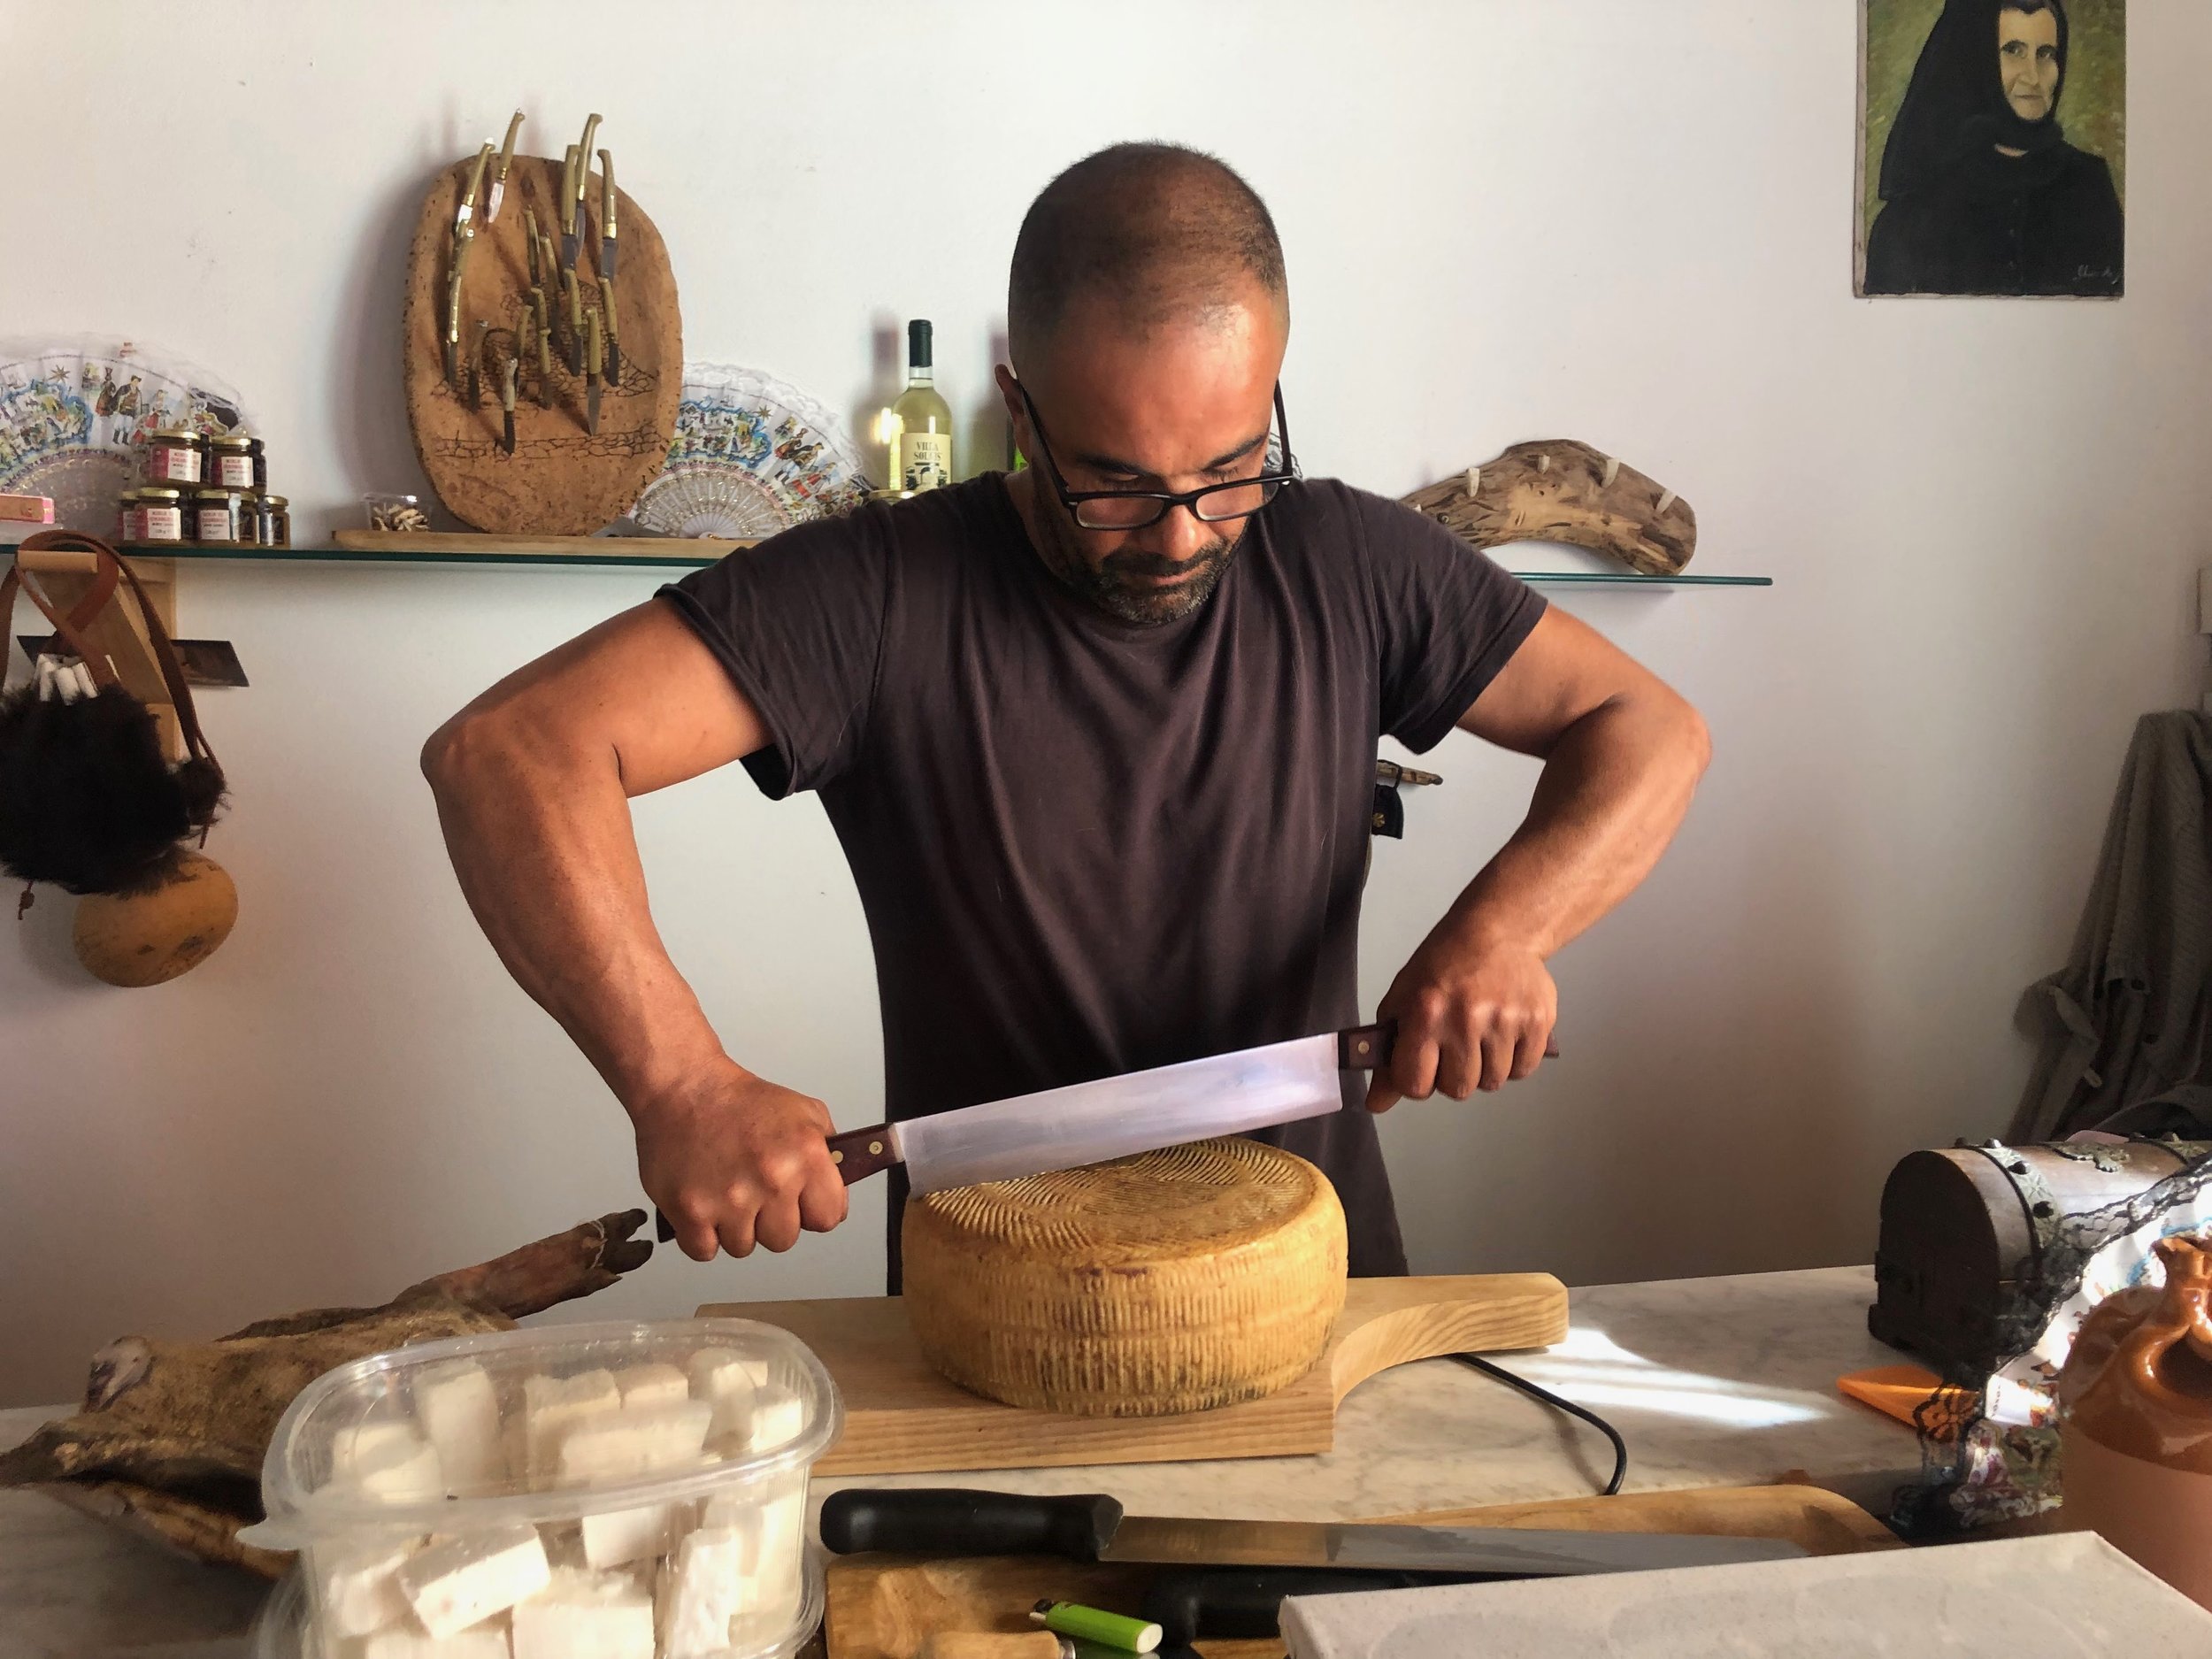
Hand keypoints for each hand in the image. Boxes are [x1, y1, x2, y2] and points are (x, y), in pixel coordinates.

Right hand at [633, 1058, 849, 1258]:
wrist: (684, 1088)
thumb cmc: (741, 1101)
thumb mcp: (805, 1113)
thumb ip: (829, 1155)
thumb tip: (836, 1198)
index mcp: (805, 1155)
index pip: (828, 1218)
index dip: (812, 1212)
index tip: (800, 1204)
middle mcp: (772, 1180)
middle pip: (783, 1240)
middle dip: (770, 1221)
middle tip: (754, 1192)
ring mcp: (730, 1200)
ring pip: (743, 1247)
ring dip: (734, 1227)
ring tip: (725, 1192)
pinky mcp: (690, 1212)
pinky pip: (704, 1251)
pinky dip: (701, 1235)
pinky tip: (703, 1205)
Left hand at [1365, 931, 1556, 1111]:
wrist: (1497, 932)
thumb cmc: (1444, 966)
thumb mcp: (1403, 1002)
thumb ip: (1388, 1055)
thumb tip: (1377, 1103)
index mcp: (1426, 1013)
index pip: (1415, 1084)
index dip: (1416, 1081)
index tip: (1420, 1067)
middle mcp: (1467, 1018)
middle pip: (1458, 1089)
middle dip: (1452, 1076)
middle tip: (1453, 1048)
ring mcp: (1506, 1020)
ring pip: (1492, 1082)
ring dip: (1484, 1069)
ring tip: (1480, 1037)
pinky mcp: (1538, 1021)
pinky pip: (1523, 1070)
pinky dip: (1513, 1062)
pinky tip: (1503, 1036)